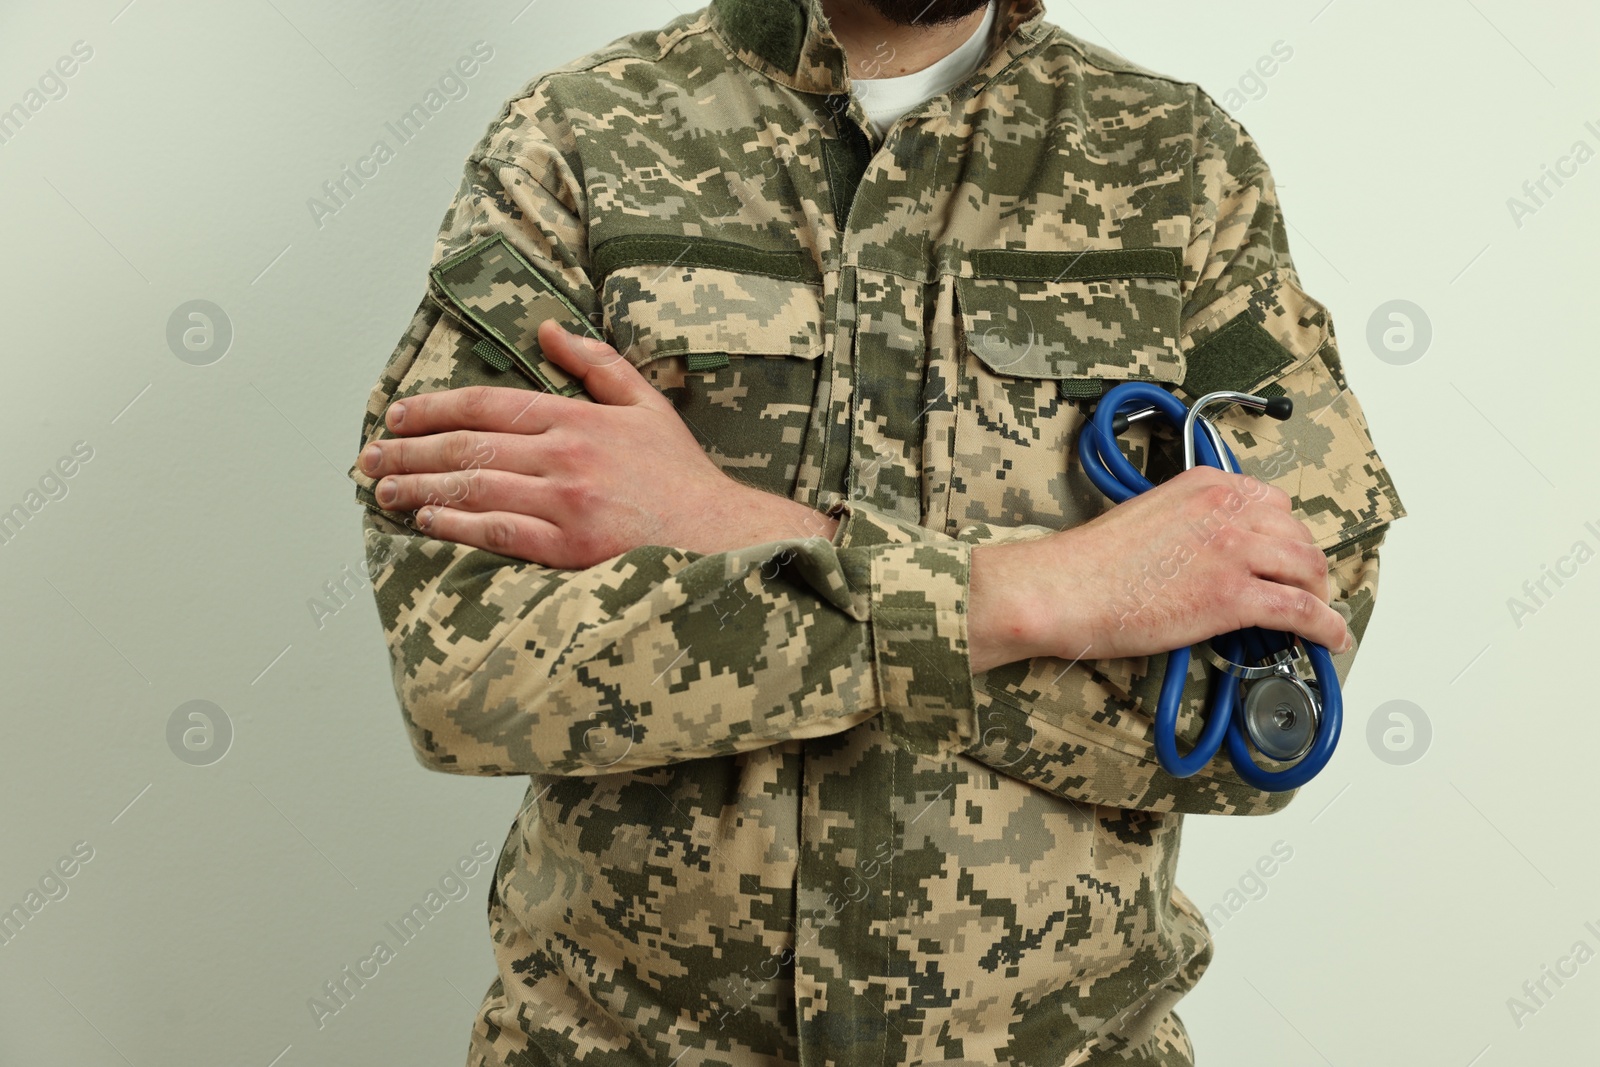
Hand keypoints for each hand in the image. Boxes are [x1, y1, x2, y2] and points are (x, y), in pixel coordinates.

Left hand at [356, 319, 835, 566]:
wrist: (721, 536)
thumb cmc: (681, 477)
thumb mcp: (645, 403)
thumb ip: (595, 362)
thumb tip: (547, 328)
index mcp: (577, 418)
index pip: (487, 404)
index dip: (432, 409)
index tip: (396, 416)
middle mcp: (563, 456)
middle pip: (466, 447)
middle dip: (408, 451)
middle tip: (369, 457)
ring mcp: (564, 504)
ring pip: (472, 489)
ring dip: (419, 489)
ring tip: (383, 491)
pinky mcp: (567, 549)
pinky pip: (497, 534)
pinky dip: (456, 527)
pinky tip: (427, 524)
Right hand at [968, 466, 1350, 672]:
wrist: (1065, 587)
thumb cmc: (1091, 562)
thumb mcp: (1150, 515)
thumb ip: (1190, 523)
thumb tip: (1211, 556)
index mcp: (1206, 485)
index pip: (1272, 503)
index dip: (1283, 535)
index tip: (1282, 555)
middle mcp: (1228, 509)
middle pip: (1297, 535)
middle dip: (1304, 566)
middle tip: (1300, 590)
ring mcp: (1235, 552)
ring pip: (1307, 570)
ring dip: (1318, 595)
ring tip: (1316, 616)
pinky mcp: (1234, 597)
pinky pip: (1301, 611)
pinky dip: (1325, 626)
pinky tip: (1330, 639)